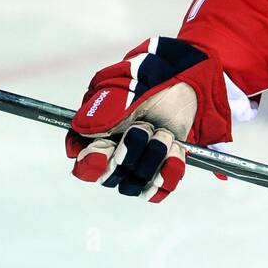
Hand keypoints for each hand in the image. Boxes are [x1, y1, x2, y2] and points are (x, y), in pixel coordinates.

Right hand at [65, 38, 231, 201]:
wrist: (185, 79)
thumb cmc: (148, 79)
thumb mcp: (122, 88)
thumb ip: (102, 110)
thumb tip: (82, 130)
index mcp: (96, 134)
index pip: (85, 164)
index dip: (92, 163)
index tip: (106, 152)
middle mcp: (114, 153)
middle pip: (111, 177)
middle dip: (131, 152)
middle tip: (145, 127)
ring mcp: (138, 163)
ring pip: (136, 184)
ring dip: (154, 156)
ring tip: (164, 132)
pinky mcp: (162, 168)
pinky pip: (160, 188)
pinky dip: (170, 171)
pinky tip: (175, 151)